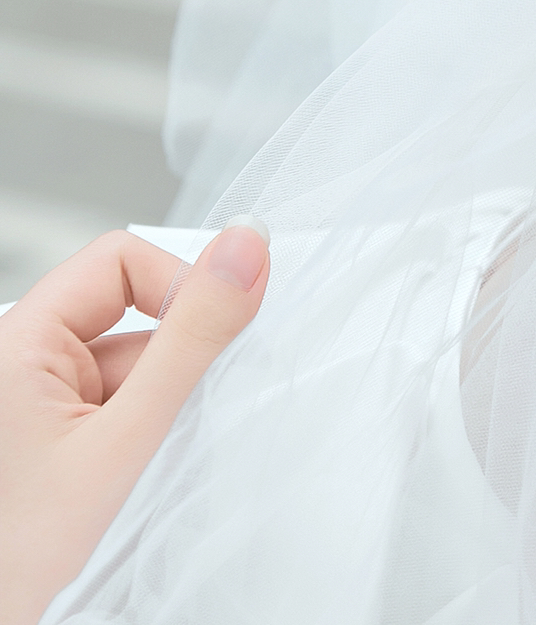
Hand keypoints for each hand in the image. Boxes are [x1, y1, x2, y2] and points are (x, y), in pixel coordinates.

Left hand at [0, 221, 269, 624]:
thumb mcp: (125, 440)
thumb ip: (191, 340)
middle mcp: (23, 363)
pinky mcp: (56, 442)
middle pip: (134, 318)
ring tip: (145, 472)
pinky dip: (148, 438)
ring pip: (135, 369)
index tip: (214, 338)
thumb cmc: (23, 556)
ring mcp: (38, 406)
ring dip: (162, 410)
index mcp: (19, 342)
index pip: (121, 261)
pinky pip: (123, 409)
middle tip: (175, 424)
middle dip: (172, 369)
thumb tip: (245, 247)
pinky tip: (137, 486)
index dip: (176, 288)